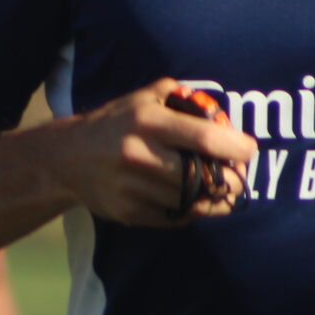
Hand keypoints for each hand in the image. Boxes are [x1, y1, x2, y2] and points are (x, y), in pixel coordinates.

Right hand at [43, 79, 256, 227]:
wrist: (65, 159)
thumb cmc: (115, 123)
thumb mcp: (142, 98)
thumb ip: (180, 97)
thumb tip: (219, 111)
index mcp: (146, 121)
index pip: (203, 138)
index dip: (235, 147)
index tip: (249, 150)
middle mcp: (138, 154)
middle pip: (201, 176)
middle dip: (231, 180)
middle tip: (241, 177)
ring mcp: (131, 187)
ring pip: (191, 201)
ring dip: (216, 199)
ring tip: (224, 191)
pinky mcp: (128, 213)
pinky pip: (174, 217)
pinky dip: (191, 211)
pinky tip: (195, 201)